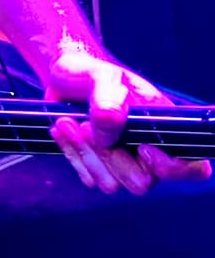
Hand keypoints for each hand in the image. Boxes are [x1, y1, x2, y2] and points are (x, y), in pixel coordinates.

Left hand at [45, 43, 211, 194]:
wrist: (63, 78)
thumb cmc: (90, 74)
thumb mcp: (100, 76)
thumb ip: (108, 97)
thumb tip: (110, 124)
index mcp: (164, 131)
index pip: (193, 168)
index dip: (171, 168)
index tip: (142, 147)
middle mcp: (149, 153)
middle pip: (141, 183)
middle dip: (110, 156)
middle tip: (88, 126)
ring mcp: (123, 163)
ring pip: (110, 184)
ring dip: (86, 153)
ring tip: (69, 122)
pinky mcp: (98, 167)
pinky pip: (88, 178)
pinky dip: (72, 153)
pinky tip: (64, 129)